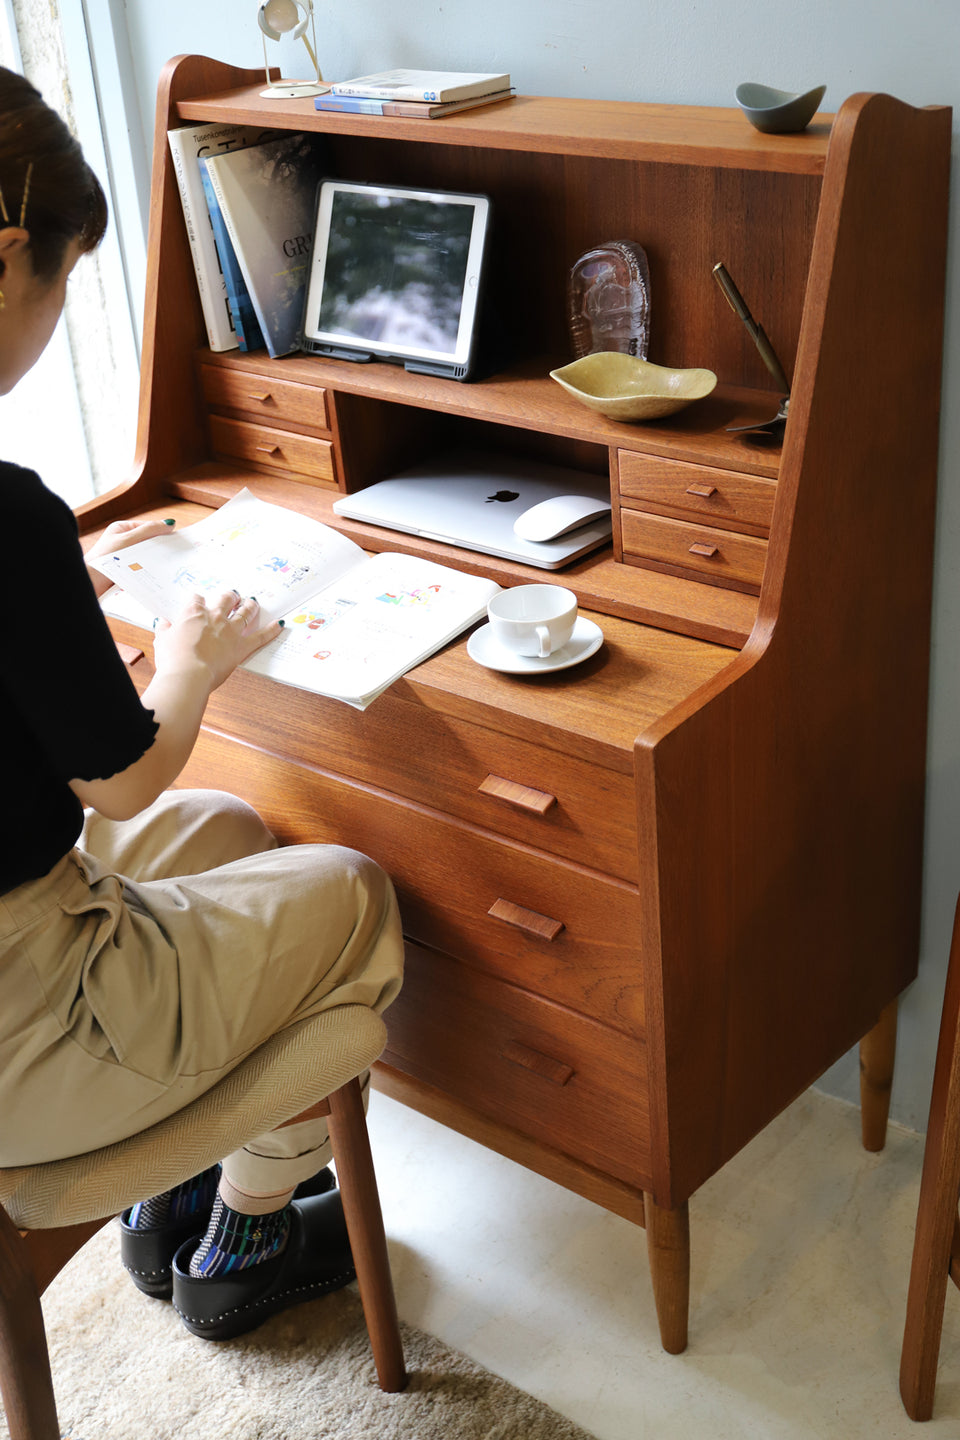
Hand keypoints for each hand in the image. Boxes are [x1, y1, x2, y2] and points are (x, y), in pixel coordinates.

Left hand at [85, 517, 176, 598]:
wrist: (90, 582)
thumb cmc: (103, 558)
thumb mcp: (128, 540)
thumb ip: (148, 531)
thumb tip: (169, 523)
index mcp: (122, 528)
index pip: (148, 527)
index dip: (162, 533)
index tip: (176, 540)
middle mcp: (123, 540)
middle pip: (148, 542)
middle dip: (157, 550)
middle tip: (170, 555)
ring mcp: (124, 555)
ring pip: (146, 557)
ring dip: (151, 563)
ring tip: (157, 568)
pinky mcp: (125, 570)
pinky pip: (141, 569)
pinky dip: (144, 573)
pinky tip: (147, 578)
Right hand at [152, 589, 282, 691]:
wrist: (188, 674)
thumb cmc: (173, 659)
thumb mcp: (162, 641)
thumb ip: (164, 630)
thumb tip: (163, 623)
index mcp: (193, 613)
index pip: (197, 599)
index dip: (199, 600)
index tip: (199, 601)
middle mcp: (215, 617)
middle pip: (226, 599)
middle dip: (230, 596)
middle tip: (233, 595)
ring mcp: (231, 630)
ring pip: (245, 612)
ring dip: (250, 605)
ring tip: (253, 602)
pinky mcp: (242, 646)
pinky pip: (261, 636)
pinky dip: (272, 630)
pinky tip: (280, 624)